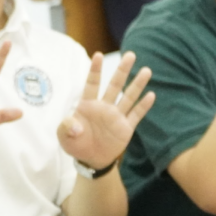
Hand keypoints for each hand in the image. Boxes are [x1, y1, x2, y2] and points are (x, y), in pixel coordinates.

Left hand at [57, 53, 154, 169]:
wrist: (91, 160)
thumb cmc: (75, 144)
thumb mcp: (64, 137)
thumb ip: (66, 127)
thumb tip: (75, 125)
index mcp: (87, 105)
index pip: (92, 84)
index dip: (95, 70)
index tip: (98, 55)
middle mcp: (104, 107)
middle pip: (115, 85)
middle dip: (122, 70)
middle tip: (131, 55)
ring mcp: (116, 116)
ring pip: (129, 97)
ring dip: (137, 84)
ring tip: (146, 70)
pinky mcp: (126, 127)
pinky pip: (136, 114)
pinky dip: (143, 106)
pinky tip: (151, 95)